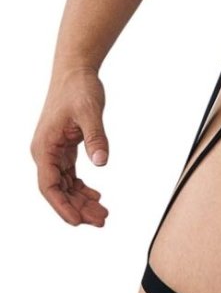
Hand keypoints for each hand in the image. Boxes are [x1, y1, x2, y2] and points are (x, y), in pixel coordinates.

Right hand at [30, 66, 109, 226]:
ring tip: (103, 214)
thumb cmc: (79, 88)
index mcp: (45, 147)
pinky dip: (82, 187)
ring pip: (65, 184)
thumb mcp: (90, 112)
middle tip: (102, 220)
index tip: (79, 221)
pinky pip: (70, 174)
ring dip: (81, 200)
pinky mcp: (64, 147)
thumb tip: (102, 162)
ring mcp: (54, 151)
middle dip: (77, 208)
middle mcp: (45, 152)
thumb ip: (96, 137)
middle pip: (58, 190)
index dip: (62, 206)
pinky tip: (96, 196)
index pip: (49, 186)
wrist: (76, 71)